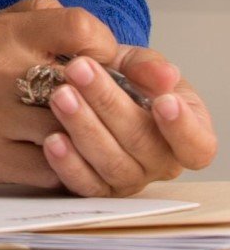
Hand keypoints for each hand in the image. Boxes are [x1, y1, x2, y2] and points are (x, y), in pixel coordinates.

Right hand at [0, 0, 126, 192]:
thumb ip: (30, 17)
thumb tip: (80, 19)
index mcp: (1, 32)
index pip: (79, 26)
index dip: (103, 46)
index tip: (99, 64)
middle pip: (86, 83)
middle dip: (108, 100)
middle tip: (113, 109)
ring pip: (75, 130)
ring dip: (90, 139)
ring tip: (90, 138)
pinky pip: (54, 169)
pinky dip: (68, 169)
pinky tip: (63, 162)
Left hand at [34, 0, 217, 195]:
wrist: (81, 85)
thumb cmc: (119, 76)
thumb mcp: (134, 63)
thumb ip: (148, 67)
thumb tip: (165, 75)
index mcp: (184, 132)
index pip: (197, 145)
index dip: (183, 128)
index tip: (162, 101)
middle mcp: (160, 162)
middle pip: (145, 146)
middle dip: (110, 105)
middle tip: (79, 70)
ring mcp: (129, 178)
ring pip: (113, 164)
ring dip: (84, 128)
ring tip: (59, 95)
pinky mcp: (96, 186)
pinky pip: (85, 184)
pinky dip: (68, 164)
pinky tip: (52, 140)